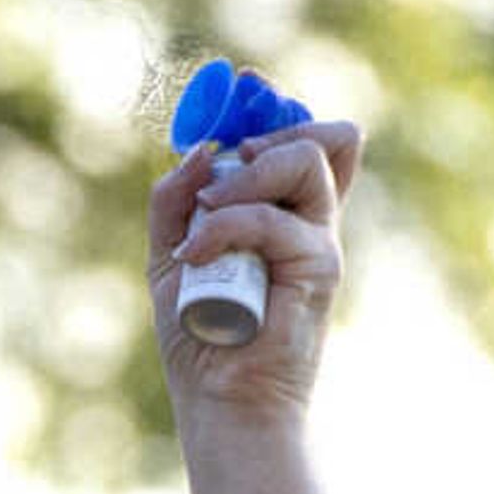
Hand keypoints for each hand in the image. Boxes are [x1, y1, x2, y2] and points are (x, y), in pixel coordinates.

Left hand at [149, 118, 362, 420]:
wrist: (220, 403)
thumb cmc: (199, 339)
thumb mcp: (171, 255)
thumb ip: (178, 199)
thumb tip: (204, 151)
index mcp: (284, 216)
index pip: (305, 140)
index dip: (278, 108)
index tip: (242, 89)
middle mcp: (310, 223)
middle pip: (322, 136)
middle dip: (267, 129)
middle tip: (225, 165)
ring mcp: (319, 241)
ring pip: (306, 158)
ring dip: (246, 176)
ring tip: (205, 222)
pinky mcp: (319, 267)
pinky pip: (271, 218)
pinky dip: (225, 226)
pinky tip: (198, 254)